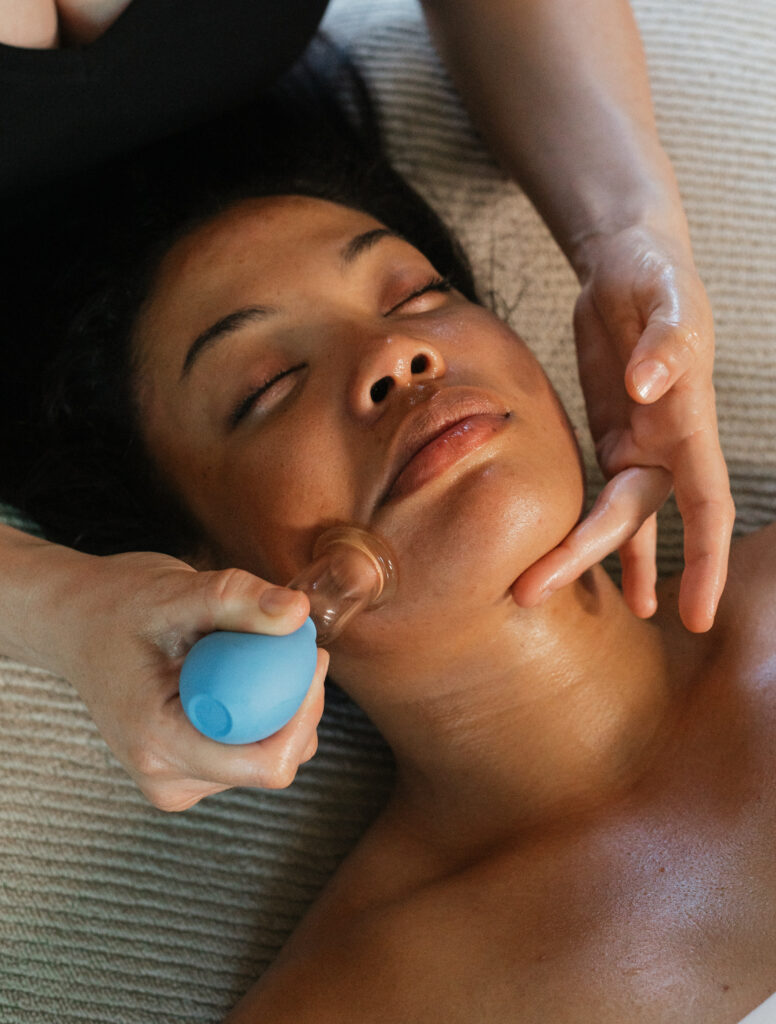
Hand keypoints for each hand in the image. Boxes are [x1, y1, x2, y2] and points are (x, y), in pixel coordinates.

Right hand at [52, 550, 326, 810]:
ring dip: (281, 706)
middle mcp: (166, 777)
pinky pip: (252, 751)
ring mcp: (178, 780)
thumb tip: (298, 613)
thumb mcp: (175, 591)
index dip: (303, 714)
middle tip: (297, 643)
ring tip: (254, 652)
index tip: (312, 657)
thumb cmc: (119, 605)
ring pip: (269, 758)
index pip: (263, 764)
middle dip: (298, 704)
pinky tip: (242, 675)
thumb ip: (236, 598)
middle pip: (274, 761)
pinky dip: (263, 712)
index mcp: (157, 742)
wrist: (79, 623)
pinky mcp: (190, 772)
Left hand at [514, 224, 733, 630]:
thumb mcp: (668, 297)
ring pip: (610, 517)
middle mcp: (666, 446)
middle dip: (585, 557)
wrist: (627, 268)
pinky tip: (561, 559)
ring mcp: (634, 445)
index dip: (703, 560)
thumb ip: (665, 342)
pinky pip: (591, 493)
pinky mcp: (605, 436)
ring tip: (541, 597)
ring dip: (580, 557)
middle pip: (630, 520)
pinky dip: (579, 527)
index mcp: (690, 423)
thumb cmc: (657, 278)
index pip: (707, 504)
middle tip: (530, 593)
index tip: (696, 615)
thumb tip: (648, 387)